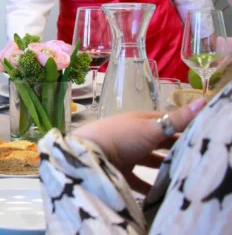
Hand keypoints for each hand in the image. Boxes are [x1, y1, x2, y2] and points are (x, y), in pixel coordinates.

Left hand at [73, 98, 205, 193]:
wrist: (89, 156)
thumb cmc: (122, 137)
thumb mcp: (152, 127)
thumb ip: (177, 119)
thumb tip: (204, 100)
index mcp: (138, 120)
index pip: (163, 120)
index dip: (180, 125)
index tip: (198, 133)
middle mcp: (131, 134)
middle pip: (157, 140)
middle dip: (173, 147)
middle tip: (193, 156)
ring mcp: (123, 152)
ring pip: (148, 159)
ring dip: (162, 166)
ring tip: (181, 174)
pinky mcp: (118, 171)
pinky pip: (137, 179)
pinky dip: (148, 185)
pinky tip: (160, 193)